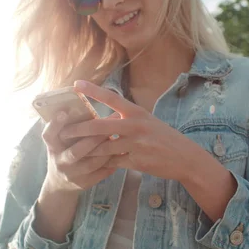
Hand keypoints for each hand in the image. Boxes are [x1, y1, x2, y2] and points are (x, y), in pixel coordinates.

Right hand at [41, 111, 119, 193]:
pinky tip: (122, 151)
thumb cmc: (64, 152)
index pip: (49, 135)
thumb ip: (68, 126)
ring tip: (119, 136)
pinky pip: (102, 172)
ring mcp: (72, 175)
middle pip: (76, 151)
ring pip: (93, 162)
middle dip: (94, 137)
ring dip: (108, 149)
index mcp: (52, 147)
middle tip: (109, 123)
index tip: (64, 112)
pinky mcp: (85, 183)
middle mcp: (60, 161)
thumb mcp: (60, 140)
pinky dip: (113, 161)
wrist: (60, 184)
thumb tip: (83, 99)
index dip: (55, 125)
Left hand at [59, 80, 209, 182]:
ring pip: (104, 148)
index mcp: (137, 112)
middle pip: (100, 127)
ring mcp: (136, 144)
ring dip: (88, 150)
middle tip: (64, 131)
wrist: (184, 157)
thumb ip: (126, 119)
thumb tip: (105, 118)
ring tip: (73, 150)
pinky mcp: (136, 161)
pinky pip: (113, 162)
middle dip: (79, 130)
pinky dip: (103, 163)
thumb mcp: (147, 122)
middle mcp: (136, 126)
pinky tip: (94, 164)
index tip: (76, 84)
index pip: (111, 98)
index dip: (93, 91)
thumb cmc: (163, 137)